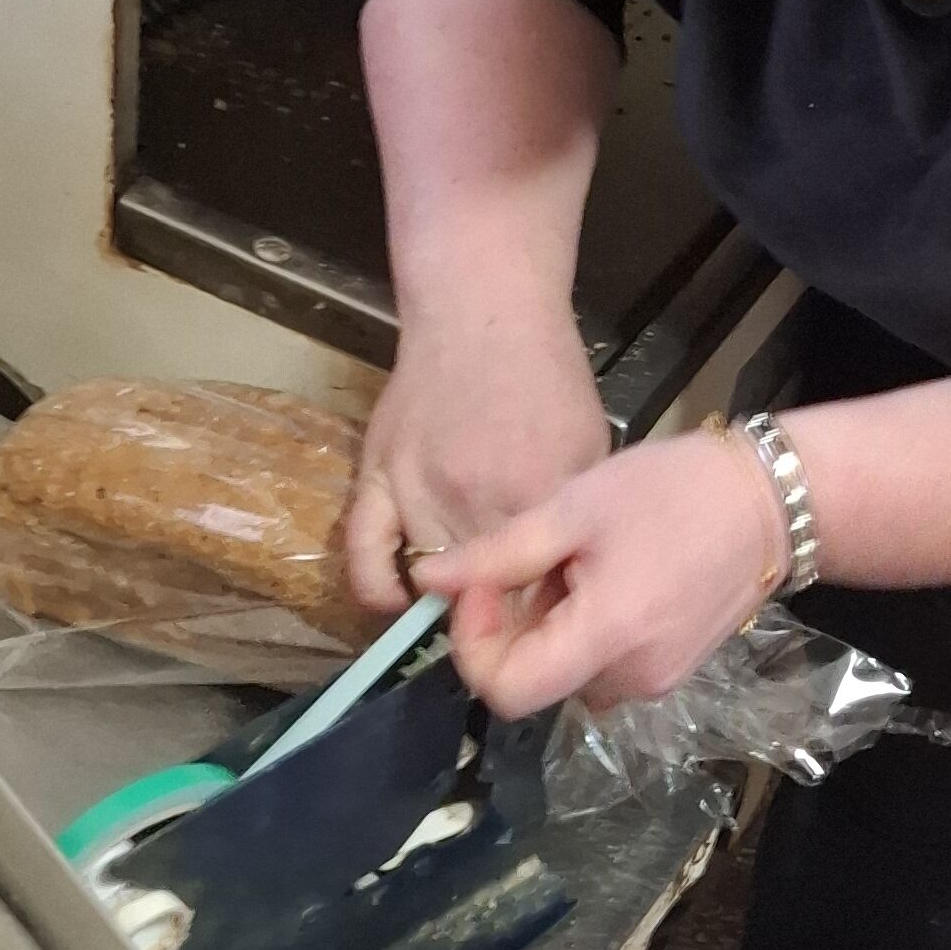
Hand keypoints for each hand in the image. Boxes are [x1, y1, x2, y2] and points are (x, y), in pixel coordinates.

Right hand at [347, 310, 612, 614]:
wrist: (482, 313)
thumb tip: (570, 586)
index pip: (540, 591)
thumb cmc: (546, 378)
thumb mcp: (587, 448)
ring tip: (464, 619)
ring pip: (430, 585)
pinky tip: (398, 600)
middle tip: (509, 636)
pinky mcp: (375, 477)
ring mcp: (418, 491)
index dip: (546, 623)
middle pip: (485, 599)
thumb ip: (574, 520)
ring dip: (447, 609)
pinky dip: (378, 588)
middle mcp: (475, 503)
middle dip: (501, 626)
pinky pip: (363, 555)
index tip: (549, 634)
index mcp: (537, 497)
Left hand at [432, 426, 784, 713]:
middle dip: (512, 628)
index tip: (483, 585)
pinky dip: (585, 633)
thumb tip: (426, 583)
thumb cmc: (673, 492)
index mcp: (605, 638)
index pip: (506, 692)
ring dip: (549, 629)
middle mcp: (631, 679)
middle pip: (534, 684)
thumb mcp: (574, 508)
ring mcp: (656, 682)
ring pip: (566, 675)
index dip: (474, 643)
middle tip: (531, 561)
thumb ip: (497, 555)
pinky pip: (603, 667)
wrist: (772, 502)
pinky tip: (607, 579)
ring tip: (577, 564)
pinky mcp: (671, 672)